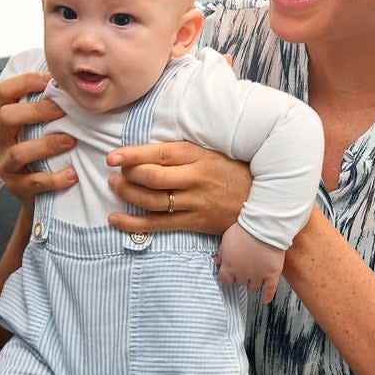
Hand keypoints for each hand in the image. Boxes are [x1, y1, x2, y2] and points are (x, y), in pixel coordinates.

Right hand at [0, 71, 77, 204]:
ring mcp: (6, 165)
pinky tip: (73, 174)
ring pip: (19, 152)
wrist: (39, 195)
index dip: (26, 81)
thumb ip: (51, 104)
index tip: (51, 79)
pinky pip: (33, 182)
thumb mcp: (41, 126)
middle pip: (6, 117)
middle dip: (36, 111)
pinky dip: (54, 178)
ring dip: (47, 145)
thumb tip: (75, 76)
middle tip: (63, 109)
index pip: (5, 91)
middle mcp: (1, 140)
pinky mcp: (17, 188)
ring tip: (72, 140)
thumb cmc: (45, 151)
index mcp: (6, 119)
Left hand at [105, 141, 251, 234]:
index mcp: (197, 156)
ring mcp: (195, 203)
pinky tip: (116, 219)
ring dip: (127, 194)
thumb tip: (146, 149)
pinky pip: (158, 225)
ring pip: (152, 201)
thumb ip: (181, 151)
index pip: (159, 153)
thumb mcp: (210, 152)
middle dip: (127, 175)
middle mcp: (195, 179)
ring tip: (114, 187)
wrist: (262, 201)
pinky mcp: (194, 223)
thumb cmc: (232, 171)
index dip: (132, 155)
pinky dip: (134, 223)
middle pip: (152, 178)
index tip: (112, 156)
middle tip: (114, 172)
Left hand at [217, 223, 284, 302]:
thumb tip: (218, 261)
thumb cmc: (244, 230)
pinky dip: (268, 295)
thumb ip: (222, 252)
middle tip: (244, 271)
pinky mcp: (272, 274)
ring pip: (253, 287)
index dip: (228, 277)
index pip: (225, 280)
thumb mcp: (227, 238)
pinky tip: (266, 299)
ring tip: (254, 278)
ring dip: (253, 283)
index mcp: (230, 266)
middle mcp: (243, 274)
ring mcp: (258, 275)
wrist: (263, 227)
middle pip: (240, 282)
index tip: (230, 275)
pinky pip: (270, 289)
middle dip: (241, 277)